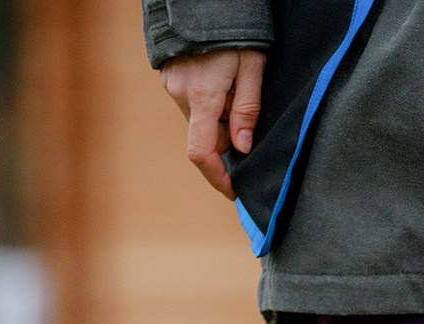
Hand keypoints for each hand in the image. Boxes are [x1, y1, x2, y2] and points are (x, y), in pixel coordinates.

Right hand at [160, 49, 265, 199]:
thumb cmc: (236, 31)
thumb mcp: (253, 68)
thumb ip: (247, 110)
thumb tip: (242, 149)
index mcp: (203, 97)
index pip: (202, 153)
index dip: (218, 178)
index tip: (234, 192)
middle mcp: (181, 94)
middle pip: (206, 137)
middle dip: (228, 142)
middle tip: (251, 126)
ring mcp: (172, 84)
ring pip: (201, 121)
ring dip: (220, 121)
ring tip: (240, 93)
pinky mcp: (171, 76)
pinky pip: (193, 104)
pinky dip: (211, 106)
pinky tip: (225, 84)